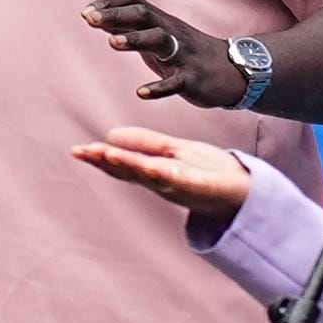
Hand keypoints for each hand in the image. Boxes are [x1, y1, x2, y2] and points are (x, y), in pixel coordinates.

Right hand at [71, 124, 258, 231]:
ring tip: (107, 154)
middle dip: (106, 162)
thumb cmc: (208, 170)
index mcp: (154, 171)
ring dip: (128, 166)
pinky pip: (178, 180)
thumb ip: (144, 143)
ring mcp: (180, 186)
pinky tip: (149, 166)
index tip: (77, 150)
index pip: (122, 164)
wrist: (245, 187)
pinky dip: (163, 174)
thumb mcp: (172, 150)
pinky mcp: (200, 188)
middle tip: (83, 152)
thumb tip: (110, 134)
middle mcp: (162, 181)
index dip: (100, 158)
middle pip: (130, 171)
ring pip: (148, 175)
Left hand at [84, 0, 243, 104]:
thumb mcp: (157, 35)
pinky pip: (176, 82)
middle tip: (90, 20)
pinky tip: (142, 92)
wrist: (233, 71)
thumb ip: (128, 27)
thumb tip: (94, 16)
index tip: (86, 12)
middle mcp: (171, 33)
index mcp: (160, 22)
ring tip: (112, 43)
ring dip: (135, 40)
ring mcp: (183, 55)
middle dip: (116, 15)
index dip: (109, 3)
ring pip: (160, 40)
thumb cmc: (187, 52)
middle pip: (143, 15)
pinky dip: (159, 87)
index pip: (134, 0)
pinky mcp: (193, 78)